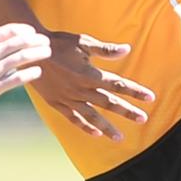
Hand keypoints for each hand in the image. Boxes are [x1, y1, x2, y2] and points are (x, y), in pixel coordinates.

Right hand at [0, 18, 50, 107]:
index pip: (11, 30)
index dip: (25, 30)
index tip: (32, 32)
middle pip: (21, 42)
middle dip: (36, 40)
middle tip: (45, 41)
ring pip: (22, 58)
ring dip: (37, 54)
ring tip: (47, 52)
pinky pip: (18, 79)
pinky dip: (30, 73)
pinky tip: (38, 71)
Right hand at [36, 31, 154, 139]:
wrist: (30, 51)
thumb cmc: (58, 43)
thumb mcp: (82, 42)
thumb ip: (105, 50)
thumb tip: (126, 49)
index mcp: (89, 74)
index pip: (118, 84)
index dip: (135, 91)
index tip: (150, 98)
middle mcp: (81, 89)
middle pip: (109, 102)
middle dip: (127, 111)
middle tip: (143, 119)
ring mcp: (69, 98)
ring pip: (92, 116)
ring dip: (108, 127)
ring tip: (120, 138)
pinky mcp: (57, 103)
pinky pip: (73, 118)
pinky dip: (84, 126)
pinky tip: (95, 134)